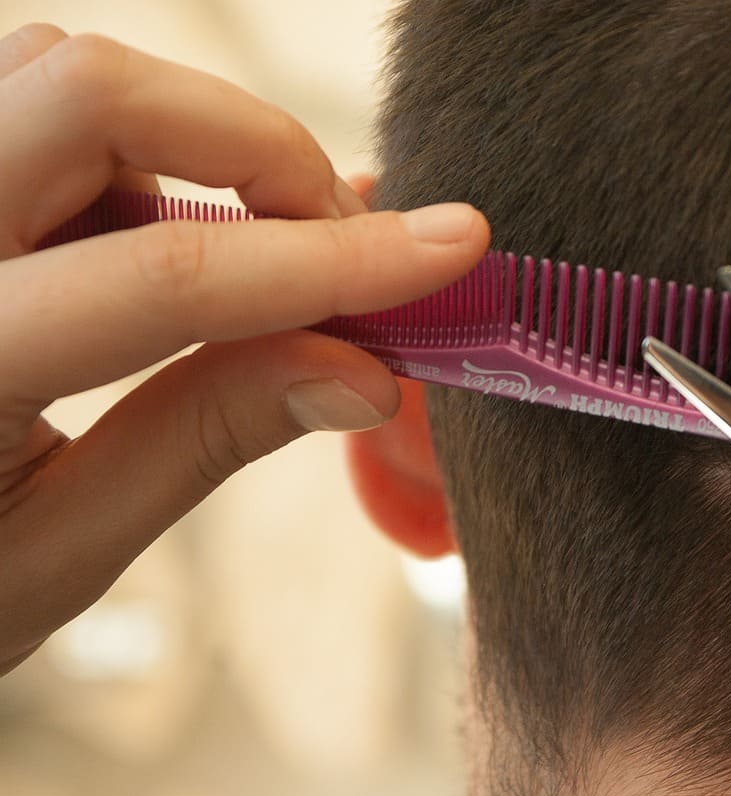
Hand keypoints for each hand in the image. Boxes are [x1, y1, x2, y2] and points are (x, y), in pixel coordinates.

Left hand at [0, 25, 489, 674]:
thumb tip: (365, 370)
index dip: (328, 260)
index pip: (163, 275)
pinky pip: (28, 102)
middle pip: (89, 89)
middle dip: (253, 147)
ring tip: (238, 258)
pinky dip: (127, 156)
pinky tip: (141, 249)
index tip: (447, 248)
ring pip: (55, 70)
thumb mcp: (61, 549)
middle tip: (341, 239)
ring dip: (186, 143)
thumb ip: (207, 438)